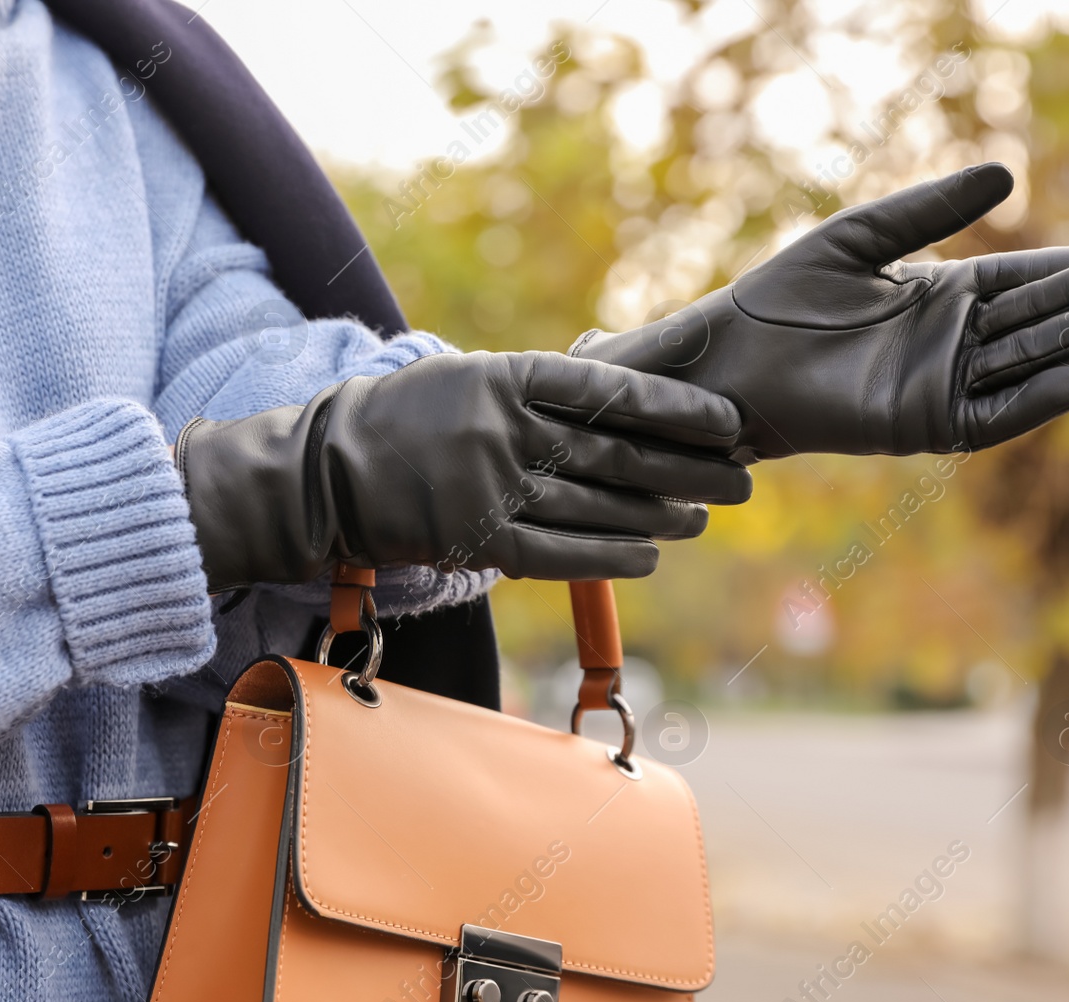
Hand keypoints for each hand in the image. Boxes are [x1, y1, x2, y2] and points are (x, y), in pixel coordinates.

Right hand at [175, 351, 751, 587]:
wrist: (327, 471)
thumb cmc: (409, 418)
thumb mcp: (471, 380)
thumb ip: (540, 390)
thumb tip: (624, 398)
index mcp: (506, 378)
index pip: (611, 389)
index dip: (676, 407)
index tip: (727, 419)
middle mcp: (504, 431)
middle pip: (617, 451)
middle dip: (688, 466)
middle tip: (742, 475)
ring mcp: (490, 488)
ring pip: (598, 505)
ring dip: (660, 513)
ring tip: (704, 514)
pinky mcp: (477, 540)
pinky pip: (560, 553)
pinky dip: (611, 556)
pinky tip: (651, 555)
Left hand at [571, 163, 1068, 458]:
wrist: (732, 363)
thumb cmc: (784, 299)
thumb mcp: (861, 238)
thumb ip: (929, 209)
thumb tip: (1008, 171)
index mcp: (945, 294)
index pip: (1032, 277)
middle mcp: (953, 342)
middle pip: (1044, 315)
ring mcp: (941, 384)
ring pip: (1029, 360)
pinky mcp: (921, 424)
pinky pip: (993, 413)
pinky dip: (1038, 398)